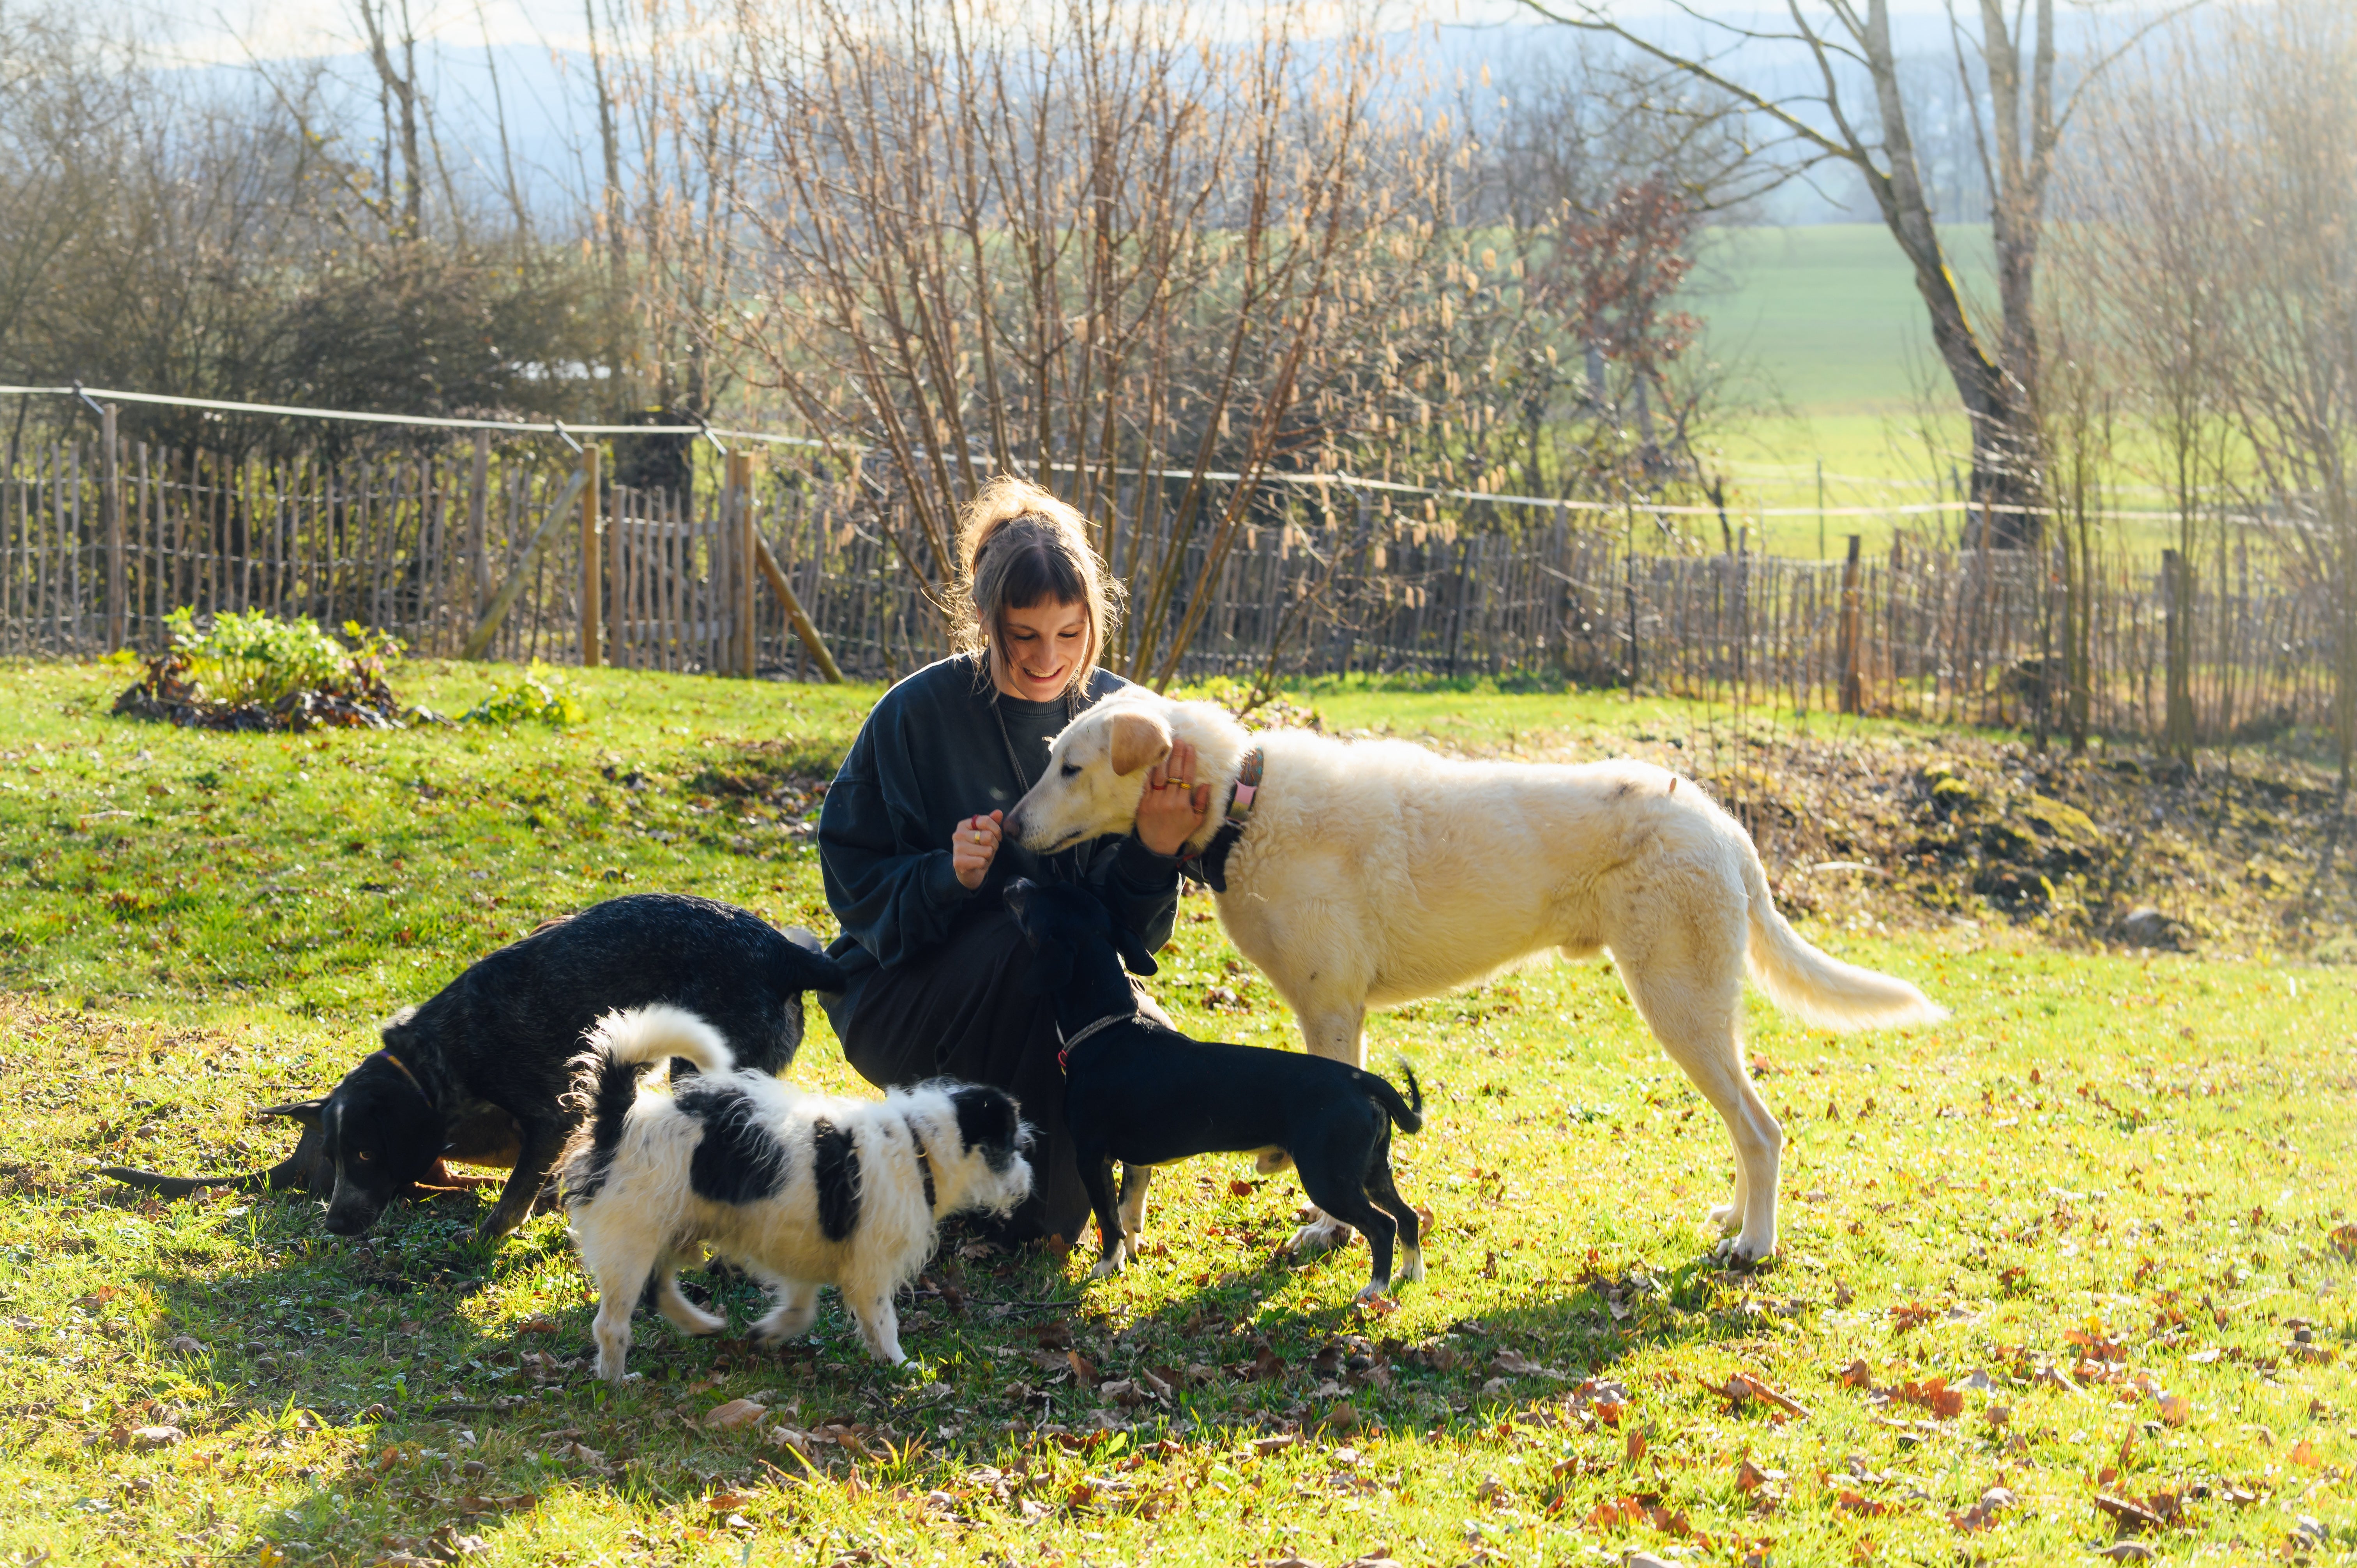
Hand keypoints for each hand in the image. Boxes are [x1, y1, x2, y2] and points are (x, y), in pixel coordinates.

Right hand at [952, 811, 1002, 890]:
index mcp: (964, 825)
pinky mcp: (959, 862)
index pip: (985, 820)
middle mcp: (958, 835)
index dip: (996, 830)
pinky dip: (983, 864)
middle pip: (988, 836)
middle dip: (994, 845)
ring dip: (988, 856)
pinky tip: (977, 864)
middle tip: (988, 849)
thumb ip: (992, 823)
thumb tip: (999, 812)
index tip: (996, 837)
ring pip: (987, 850)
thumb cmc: (979, 851)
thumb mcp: (987, 835)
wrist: (968, 872)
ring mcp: (957, 848)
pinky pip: (982, 861)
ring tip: (981, 857)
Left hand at [1135, 738, 1210, 857]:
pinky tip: (1151, 759)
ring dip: (1163, 759)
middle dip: (1177, 755)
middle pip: (1174, 773)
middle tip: (1179, 740)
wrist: (1158, 846)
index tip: (1191, 747)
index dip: (1189, 761)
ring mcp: (1155, 801)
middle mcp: (1169, 801)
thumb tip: (1206, 784)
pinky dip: (1149, 771)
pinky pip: (1146, 784)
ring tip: (1166, 745)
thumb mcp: (1197, 820)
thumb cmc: (1180, 831)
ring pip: (1159, 776)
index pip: (1187, 778)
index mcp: (1183, 804)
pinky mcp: (1143, 803)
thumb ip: (1202, 802)